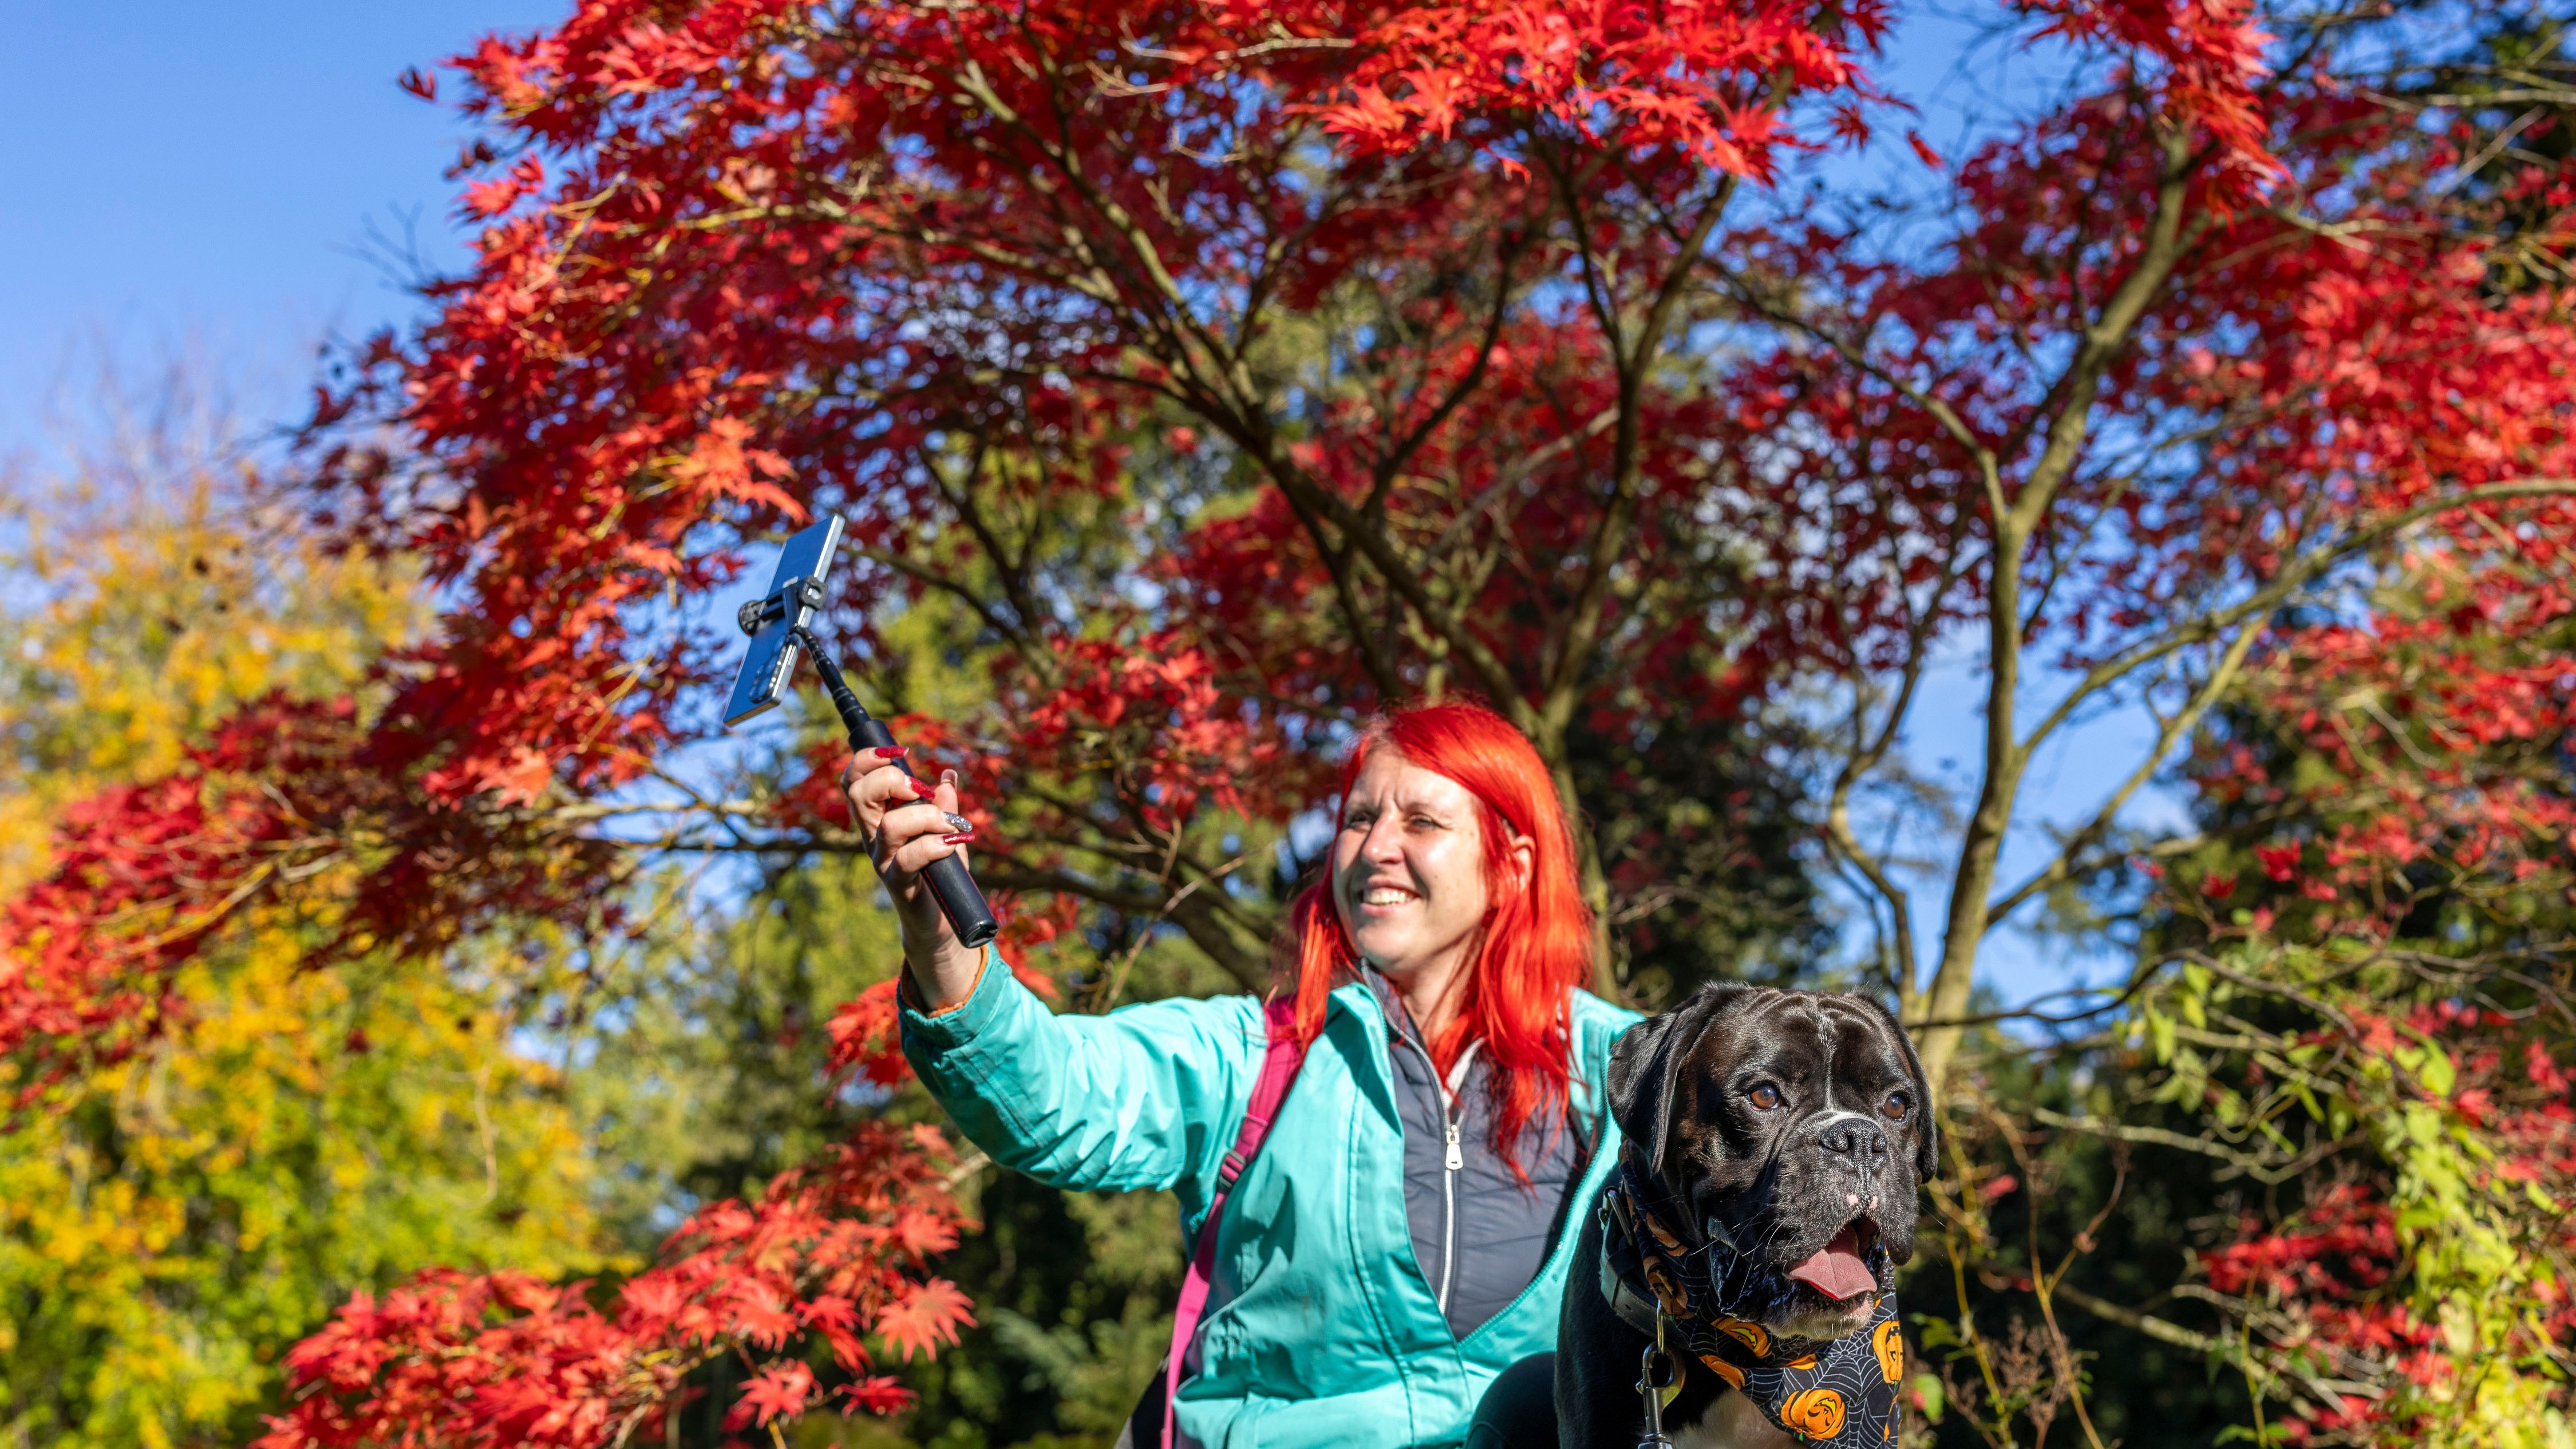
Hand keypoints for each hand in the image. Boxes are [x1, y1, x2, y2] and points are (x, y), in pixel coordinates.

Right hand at [841, 747, 983, 1007]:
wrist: (943, 923)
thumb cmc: (940, 874)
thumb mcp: (945, 833)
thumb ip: (944, 805)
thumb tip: (947, 775)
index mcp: (878, 821)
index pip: (854, 782)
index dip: (867, 759)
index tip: (900, 751)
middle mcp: (873, 839)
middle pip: (858, 795)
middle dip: (890, 779)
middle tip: (921, 789)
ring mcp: (883, 862)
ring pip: (889, 826)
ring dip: (925, 816)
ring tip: (950, 823)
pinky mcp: (900, 885)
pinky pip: (909, 858)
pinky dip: (934, 845)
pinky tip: (953, 842)